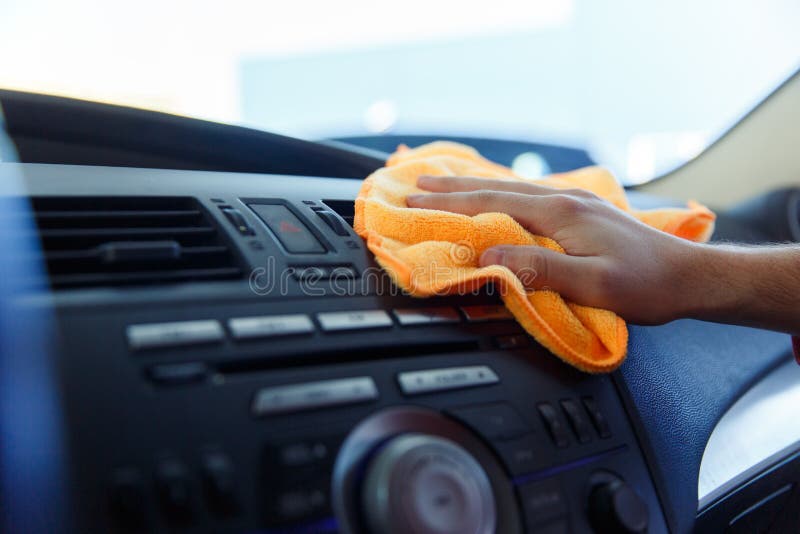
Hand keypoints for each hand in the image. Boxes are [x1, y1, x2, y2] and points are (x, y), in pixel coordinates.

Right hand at [406, 175, 702, 324]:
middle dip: (453, 187)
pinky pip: (528, 196)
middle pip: (497, 188)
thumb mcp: (594, 284)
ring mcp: (575, 204)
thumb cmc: (646, 285)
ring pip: (512, 189)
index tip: (415, 199)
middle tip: (415, 183)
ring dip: (474, 187)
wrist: (689, 276)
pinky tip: (496, 196)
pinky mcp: (582, 214)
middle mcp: (565, 200)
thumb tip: (490, 254)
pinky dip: (500, 193)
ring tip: (444, 183)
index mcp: (561, 213)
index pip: (493, 202)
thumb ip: (541, 268)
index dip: (451, 203)